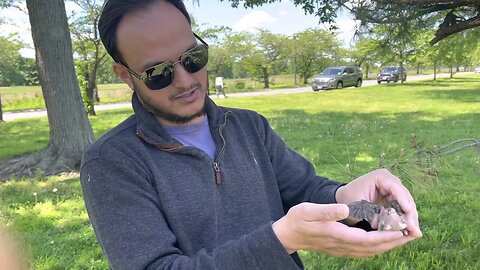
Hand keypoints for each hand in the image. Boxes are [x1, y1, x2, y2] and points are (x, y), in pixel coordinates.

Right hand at [272, 202, 415, 256]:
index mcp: (337, 234)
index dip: (386, 236)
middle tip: (413, 234)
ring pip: (371, 251)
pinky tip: (385, 241)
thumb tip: (346, 209)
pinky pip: (365, 250)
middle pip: (374, 247)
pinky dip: (378, 246)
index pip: (367, 238)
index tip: (402, 231)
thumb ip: (327, 211)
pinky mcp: (341, 249)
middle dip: (394, 242)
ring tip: (404, 237)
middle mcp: (342, 245)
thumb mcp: (308, 210)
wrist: (288, 235)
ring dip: (389, 245)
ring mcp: (342, 249)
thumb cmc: (297, 220)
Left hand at [335, 168, 421, 237]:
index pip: (395, 187)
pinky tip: (411, 232)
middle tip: (414, 229)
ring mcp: (394, 190)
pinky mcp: (395, 199)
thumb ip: (369, 213)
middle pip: (405, 197)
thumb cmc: (349, 198)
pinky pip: (403, 210)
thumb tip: (379, 225)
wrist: (345, 197)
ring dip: (411, 220)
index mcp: (380, 177)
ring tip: (415, 234)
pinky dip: (406, 221)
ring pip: (407, 205)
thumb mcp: (357, 205)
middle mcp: (390, 181)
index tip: (409, 211)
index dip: (404, 199)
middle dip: (410, 214)